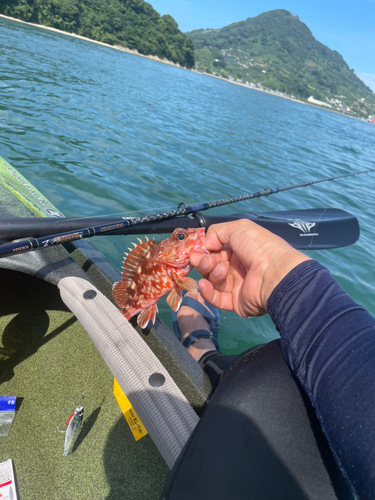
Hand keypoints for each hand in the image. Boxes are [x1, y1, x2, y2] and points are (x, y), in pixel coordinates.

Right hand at [190, 219, 310, 316]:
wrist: (275, 274)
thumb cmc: (259, 247)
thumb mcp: (239, 228)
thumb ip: (217, 232)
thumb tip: (205, 245)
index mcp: (240, 250)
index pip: (215, 251)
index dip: (204, 251)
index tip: (194, 251)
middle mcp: (238, 267)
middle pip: (212, 266)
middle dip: (204, 262)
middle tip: (203, 260)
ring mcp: (237, 286)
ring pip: (213, 281)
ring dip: (211, 274)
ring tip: (220, 270)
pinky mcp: (235, 302)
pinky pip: (217, 299)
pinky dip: (208, 292)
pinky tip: (204, 285)